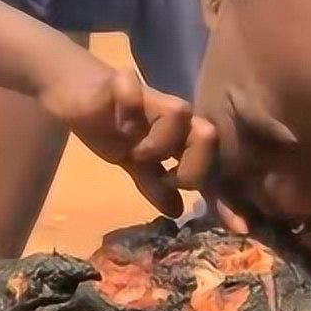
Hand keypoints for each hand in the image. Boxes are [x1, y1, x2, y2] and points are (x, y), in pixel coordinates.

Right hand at [43, 66, 215, 217]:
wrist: (74, 91)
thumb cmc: (109, 125)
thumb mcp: (132, 164)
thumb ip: (154, 184)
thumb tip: (177, 211)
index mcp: (178, 137)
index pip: (209, 166)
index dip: (222, 197)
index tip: (237, 227)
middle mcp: (171, 117)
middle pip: (208, 135)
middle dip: (193, 167)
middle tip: (165, 179)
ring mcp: (149, 98)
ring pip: (180, 113)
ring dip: (160, 142)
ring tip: (135, 154)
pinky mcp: (123, 83)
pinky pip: (133, 91)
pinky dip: (128, 108)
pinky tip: (117, 123)